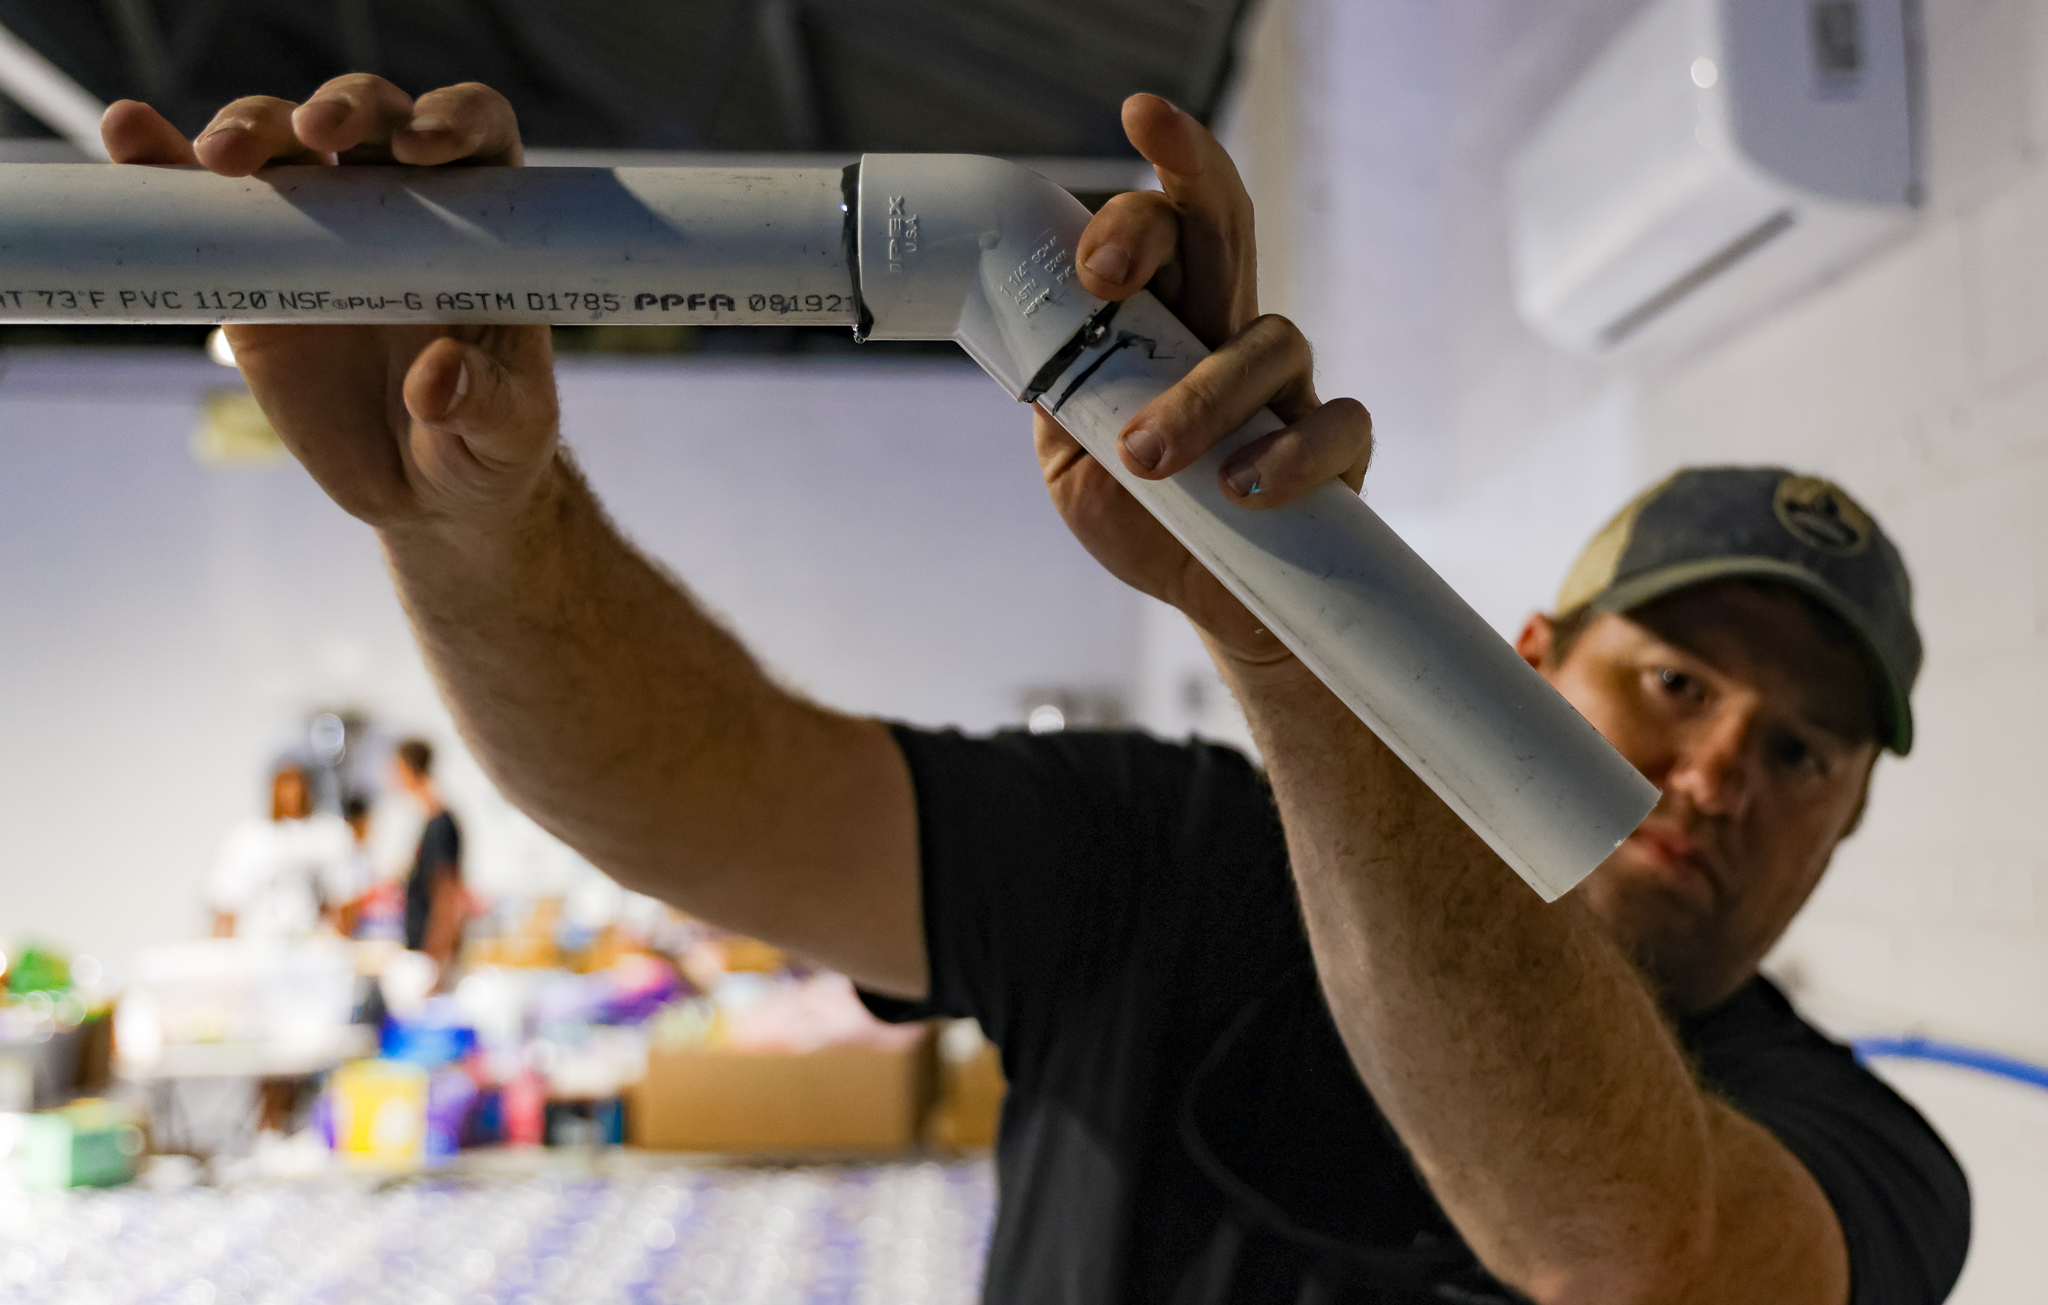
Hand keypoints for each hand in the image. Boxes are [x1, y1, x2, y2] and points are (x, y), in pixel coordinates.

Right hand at [101, 77, 558, 530]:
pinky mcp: (255, 269)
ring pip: (284, 142)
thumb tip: (437, 380)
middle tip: (316, 135)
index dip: (453, 119)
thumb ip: (482, 403)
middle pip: (369, 116)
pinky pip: (206, 203)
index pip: (474, 132)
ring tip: (218, 158)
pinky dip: (164, 161)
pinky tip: (131, 136)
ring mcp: (322, 229)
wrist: (420, 490)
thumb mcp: (503, 434)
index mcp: (477, 224)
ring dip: (251, 127)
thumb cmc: (486, 447)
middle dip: (343, 108)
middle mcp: (400, 205)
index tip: (423, 149)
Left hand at [1032, 94, 1372, 662]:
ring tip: (1147, 459)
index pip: (1157, 231)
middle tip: (1138, 174)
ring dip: (1202, 398)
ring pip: (1269, 341)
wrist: (1208, 602)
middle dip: (1190, 170)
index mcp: (1163, 322)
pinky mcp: (1338, 450)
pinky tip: (1242, 489)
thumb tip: (1039, 340)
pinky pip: (1335, 426)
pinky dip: (1288, 453)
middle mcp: (1228, 333)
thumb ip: (1060, 398)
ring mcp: (1289, 386)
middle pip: (1223, 221)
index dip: (1133, 209)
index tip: (1093, 262)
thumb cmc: (1142, 519)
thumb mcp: (1072, 460)